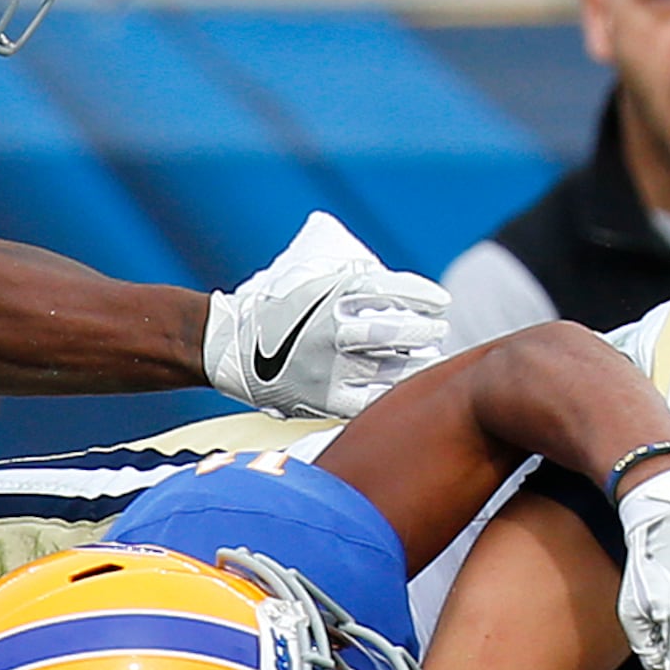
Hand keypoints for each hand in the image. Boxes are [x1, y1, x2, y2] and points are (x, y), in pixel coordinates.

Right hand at [201, 210, 449, 416]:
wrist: (228, 344)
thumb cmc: (275, 306)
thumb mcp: (307, 275)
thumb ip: (346, 272)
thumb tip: (384, 270)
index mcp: (329, 293)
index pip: (390, 290)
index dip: (422, 296)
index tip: (441, 301)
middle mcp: (331, 329)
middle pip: (395, 332)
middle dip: (424, 331)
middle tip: (438, 330)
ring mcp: (327, 367)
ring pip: (389, 369)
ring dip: (417, 364)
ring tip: (431, 358)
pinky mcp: (321, 398)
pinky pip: (369, 400)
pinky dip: (391, 393)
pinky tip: (405, 388)